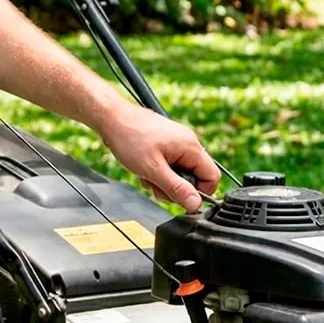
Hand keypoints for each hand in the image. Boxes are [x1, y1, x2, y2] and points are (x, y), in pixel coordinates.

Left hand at [99, 103, 218, 212]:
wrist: (111, 119)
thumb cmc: (129, 137)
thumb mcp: (153, 169)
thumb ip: (176, 188)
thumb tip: (195, 204)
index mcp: (191, 147)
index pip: (212, 177)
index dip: (199, 193)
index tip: (180, 198)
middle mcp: (187, 143)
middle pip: (195, 177)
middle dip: (175, 188)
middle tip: (157, 186)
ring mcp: (176, 143)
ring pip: (179, 173)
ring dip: (163, 181)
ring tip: (146, 175)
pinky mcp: (165, 145)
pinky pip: (169, 166)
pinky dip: (157, 172)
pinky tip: (143, 169)